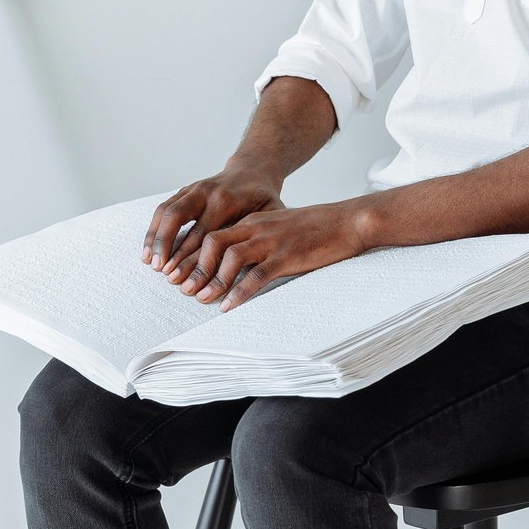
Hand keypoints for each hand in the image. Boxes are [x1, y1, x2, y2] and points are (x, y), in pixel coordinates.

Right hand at [143, 170, 282, 274]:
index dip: (192, 258)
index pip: (204, 234)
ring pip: (166, 213)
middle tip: (164, 274)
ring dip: (155, 239)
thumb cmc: (263, 198)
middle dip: (169, 249)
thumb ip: (258, 236)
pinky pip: (163, 209)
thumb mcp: (271, 214)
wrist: (253, 170)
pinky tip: (148, 250)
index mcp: (226, 200)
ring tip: (150, 263)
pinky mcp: (184, 190)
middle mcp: (205, 192)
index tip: (185, 279)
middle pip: (179, 220)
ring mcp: (192, 189)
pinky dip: (153, 230)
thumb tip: (248, 268)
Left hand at [168, 200, 370, 309]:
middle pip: (212, 241)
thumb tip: (237, 266)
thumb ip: (258, 243)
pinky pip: (256, 275)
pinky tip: (228, 307)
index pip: (212, 234)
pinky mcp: (287, 256)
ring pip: (230, 257)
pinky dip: (239, 292)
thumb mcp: (279, 230)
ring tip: (201, 299)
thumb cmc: (315, 230)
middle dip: (194, 266)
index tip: (181, 274)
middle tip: (184, 289)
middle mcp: (256, 229)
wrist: (348, 222)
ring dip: (212, 280)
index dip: (193, 255)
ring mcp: (271, 241)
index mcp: (252, 222)